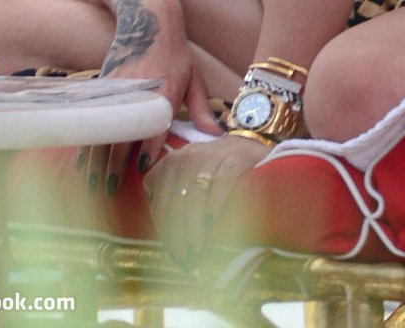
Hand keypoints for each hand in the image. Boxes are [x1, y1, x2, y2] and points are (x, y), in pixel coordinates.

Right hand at [79, 49, 222, 195]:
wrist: (149, 20)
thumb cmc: (176, 52)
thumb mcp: (194, 77)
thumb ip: (201, 109)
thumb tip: (217, 134)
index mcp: (165, 93)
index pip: (154, 129)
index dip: (147, 151)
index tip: (143, 169)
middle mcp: (140, 94)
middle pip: (124, 136)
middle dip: (116, 166)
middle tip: (112, 189)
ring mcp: (120, 90)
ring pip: (104, 131)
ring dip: (96, 160)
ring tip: (91, 184)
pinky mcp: (106, 86)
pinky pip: (95, 119)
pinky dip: (88, 140)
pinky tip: (82, 159)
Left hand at [148, 133, 268, 265]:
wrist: (246, 145)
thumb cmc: (212, 170)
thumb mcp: (186, 178)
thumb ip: (172, 199)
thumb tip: (168, 242)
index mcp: (170, 164)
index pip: (158, 202)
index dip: (163, 231)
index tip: (171, 253)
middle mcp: (186, 157)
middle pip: (175, 202)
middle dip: (177, 235)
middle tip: (184, 259)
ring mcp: (211, 155)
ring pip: (195, 195)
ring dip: (193, 227)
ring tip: (196, 250)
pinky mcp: (236, 157)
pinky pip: (221, 182)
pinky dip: (215, 203)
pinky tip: (212, 222)